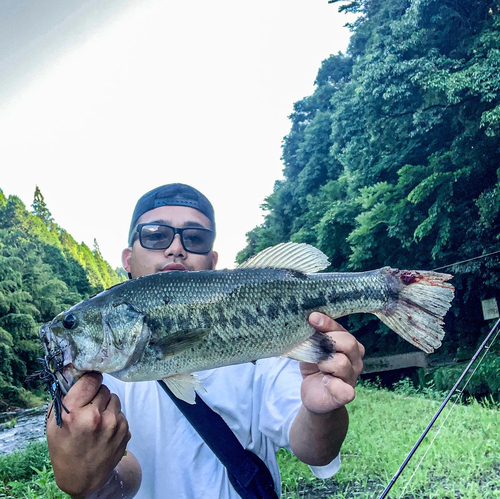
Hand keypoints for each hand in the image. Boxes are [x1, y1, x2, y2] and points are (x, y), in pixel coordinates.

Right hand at [46, 372, 130, 497]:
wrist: (82, 478)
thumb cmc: (64, 449)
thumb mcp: (53, 424)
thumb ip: (63, 398)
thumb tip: (76, 375)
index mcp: (74, 414)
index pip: (91, 379)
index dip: (89, 381)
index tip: (87, 385)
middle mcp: (96, 417)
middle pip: (103, 388)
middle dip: (96, 395)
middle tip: (88, 408)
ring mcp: (113, 424)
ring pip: (114, 398)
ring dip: (106, 405)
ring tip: (96, 420)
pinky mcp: (125, 430)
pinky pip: (121, 412)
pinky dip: (113, 417)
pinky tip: (104, 430)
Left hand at [300, 312, 364, 413]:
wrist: (313, 393)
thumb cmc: (314, 366)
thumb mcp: (312, 347)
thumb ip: (314, 335)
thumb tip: (310, 319)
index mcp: (349, 345)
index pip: (341, 329)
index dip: (327, 323)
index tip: (312, 318)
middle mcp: (355, 360)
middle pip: (348, 343)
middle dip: (328, 341)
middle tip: (314, 347)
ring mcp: (352, 378)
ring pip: (342, 363)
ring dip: (324, 362)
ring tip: (318, 365)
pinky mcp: (345, 395)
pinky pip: (346, 391)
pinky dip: (333, 385)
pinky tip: (325, 381)